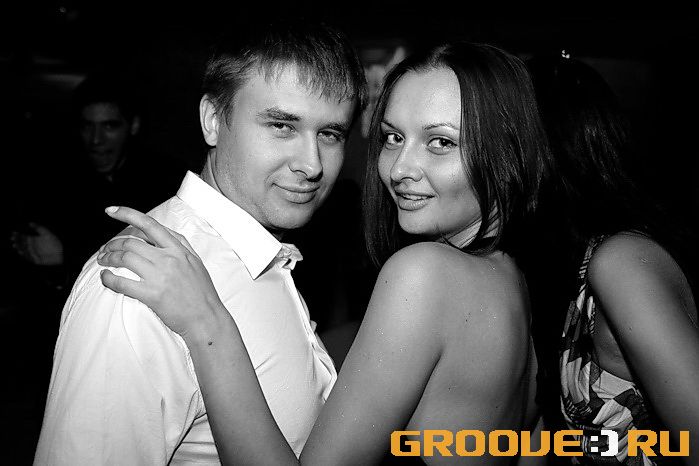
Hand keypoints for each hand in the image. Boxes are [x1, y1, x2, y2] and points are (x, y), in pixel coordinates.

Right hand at [10, 222, 63, 265]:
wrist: (61, 253)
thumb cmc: (55, 243)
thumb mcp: (47, 233)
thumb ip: (38, 228)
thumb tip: (30, 223)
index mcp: (34, 240)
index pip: (23, 237)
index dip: (18, 235)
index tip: (13, 233)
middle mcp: (32, 247)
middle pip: (22, 243)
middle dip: (16, 241)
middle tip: (12, 238)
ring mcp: (33, 253)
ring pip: (23, 250)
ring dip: (18, 247)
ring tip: (15, 245)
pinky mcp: (34, 260)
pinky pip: (27, 257)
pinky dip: (23, 255)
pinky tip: (20, 252)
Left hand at [97, 206, 225, 340]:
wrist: (206, 318)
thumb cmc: (201, 292)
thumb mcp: (195, 261)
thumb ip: (179, 245)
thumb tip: (162, 232)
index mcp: (178, 249)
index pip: (149, 224)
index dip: (127, 214)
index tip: (111, 211)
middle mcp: (169, 258)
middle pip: (131, 242)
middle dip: (112, 244)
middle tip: (105, 250)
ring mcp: (160, 276)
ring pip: (124, 258)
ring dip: (108, 258)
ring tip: (103, 262)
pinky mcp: (152, 294)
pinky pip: (122, 283)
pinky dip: (108, 279)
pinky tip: (105, 278)